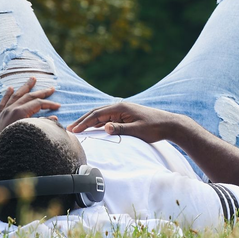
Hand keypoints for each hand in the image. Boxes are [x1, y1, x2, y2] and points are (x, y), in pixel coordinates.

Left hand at [0, 77, 60, 140]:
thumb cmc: (15, 145)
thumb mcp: (32, 134)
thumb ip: (43, 124)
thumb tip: (54, 118)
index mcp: (20, 112)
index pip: (38, 103)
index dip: (49, 104)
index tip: (58, 106)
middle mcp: (11, 109)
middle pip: (29, 97)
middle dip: (41, 92)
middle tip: (51, 88)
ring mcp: (4, 112)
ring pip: (16, 95)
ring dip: (25, 87)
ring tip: (33, 79)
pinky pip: (3, 102)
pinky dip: (7, 94)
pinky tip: (10, 88)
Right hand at [68, 103, 182, 142]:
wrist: (169, 124)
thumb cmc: (154, 127)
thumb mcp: (137, 130)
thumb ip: (120, 129)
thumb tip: (104, 127)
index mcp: (120, 108)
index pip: (97, 114)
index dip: (84, 122)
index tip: (73, 130)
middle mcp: (119, 107)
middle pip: (96, 113)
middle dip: (82, 121)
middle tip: (69, 130)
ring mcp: (122, 111)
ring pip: (101, 116)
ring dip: (89, 122)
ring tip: (77, 130)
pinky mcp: (125, 116)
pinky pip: (107, 119)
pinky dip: (97, 124)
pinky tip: (92, 130)